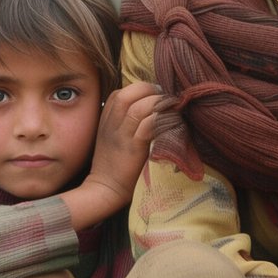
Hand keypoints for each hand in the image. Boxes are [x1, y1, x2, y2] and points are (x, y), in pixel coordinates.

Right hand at [63, 82, 162, 228]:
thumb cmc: (113, 164)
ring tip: (171, 107)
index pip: (120, 93)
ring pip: (137, 107)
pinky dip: (161, 119)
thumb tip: (148, 108)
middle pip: (126, 95)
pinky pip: (147, 125)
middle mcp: (111, 124)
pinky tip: (172, 121)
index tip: (154, 95)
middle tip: (164, 96)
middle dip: (148, 90)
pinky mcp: (133, 148)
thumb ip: (123, 122)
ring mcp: (121, 135)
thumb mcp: (112, 137)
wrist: (105, 188)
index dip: (139, 89)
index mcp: (106, 120)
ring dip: (157, 103)